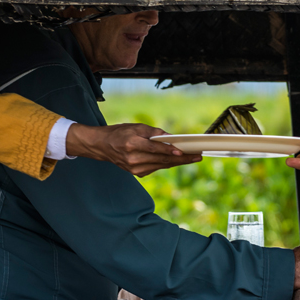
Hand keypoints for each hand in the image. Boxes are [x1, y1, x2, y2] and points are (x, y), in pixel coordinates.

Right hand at [66, 123, 201, 176]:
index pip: (155, 149)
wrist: (101, 146)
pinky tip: (178, 160)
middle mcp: (133, 159)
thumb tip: (169, 137)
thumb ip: (153, 132)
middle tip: (197, 157)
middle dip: (181, 159)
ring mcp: (135, 168)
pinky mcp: (137, 173)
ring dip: (178, 163)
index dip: (170, 151)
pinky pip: (156, 168)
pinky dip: (167, 163)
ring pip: (161, 166)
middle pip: (162, 160)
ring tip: (193, 158)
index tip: (183, 152)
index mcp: (132, 145)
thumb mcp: (135, 127)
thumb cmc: (119, 133)